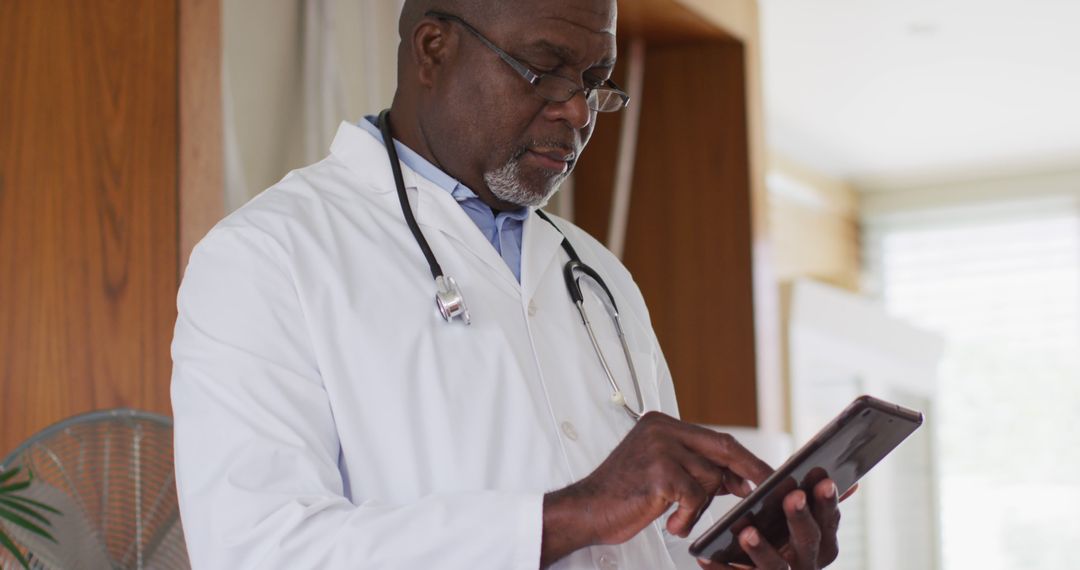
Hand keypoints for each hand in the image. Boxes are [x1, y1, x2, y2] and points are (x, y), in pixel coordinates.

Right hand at [540, 412, 774, 565]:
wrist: (586, 510)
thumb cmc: (622, 495)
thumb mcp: (663, 472)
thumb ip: (696, 468)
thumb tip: (739, 477)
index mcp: (661, 423)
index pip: (716, 437)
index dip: (744, 458)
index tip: (765, 473)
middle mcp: (661, 429)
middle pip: (722, 448)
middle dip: (748, 471)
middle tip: (765, 489)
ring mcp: (660, 448)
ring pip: (709, 478)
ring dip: (698, 506)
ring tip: (675, 515)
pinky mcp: (660, 472)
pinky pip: (695, 498)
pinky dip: (687, 518)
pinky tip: (669, 522)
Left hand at [697, 478, 852, 569]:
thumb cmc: (787, 550)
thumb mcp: (806, 531)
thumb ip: (820, 507)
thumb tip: (852, 484)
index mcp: (822, 545)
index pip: (829, 521)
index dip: (828, 502)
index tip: (824, 480)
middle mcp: (807, 564)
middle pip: (808, 542)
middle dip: (800, 518)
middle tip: (792, 496)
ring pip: (776, 567)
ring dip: (762, 549)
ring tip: (747, 531)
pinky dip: (721, 568)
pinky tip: (705, 555)